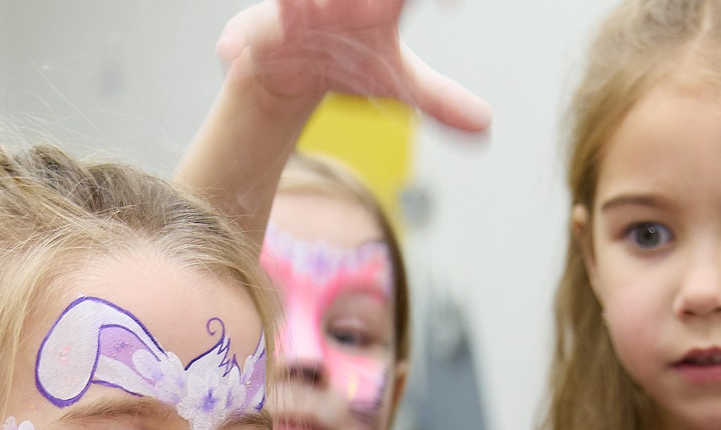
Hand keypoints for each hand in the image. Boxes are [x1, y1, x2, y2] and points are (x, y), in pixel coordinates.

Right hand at [214, 0, 491, 133]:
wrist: (289, 70)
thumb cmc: (346, 64)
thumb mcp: (394, 81)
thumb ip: (439, 97)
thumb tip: (485, 126)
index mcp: (385, 0)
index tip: (453, 7)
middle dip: (370, 0)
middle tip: (380, 11)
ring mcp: (304, 5)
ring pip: (304, 1)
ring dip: (308, 6)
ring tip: (315, 13)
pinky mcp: (263, 22)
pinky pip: (252, 25)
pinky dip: (242, 39)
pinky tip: (234, 54)